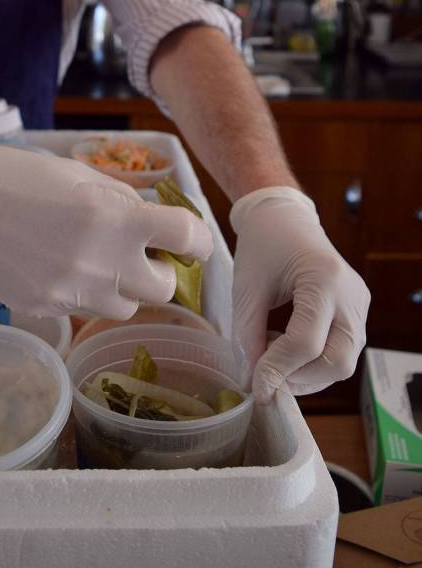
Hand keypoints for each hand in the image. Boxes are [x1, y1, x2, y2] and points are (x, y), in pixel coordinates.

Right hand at [0, 134, 212, 318]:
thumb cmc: (21, 176)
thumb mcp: (82, 176)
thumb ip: (125, 204)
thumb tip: (157, 226)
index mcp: (112, 218)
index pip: (186, 238)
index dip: (199, 240)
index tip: (191, 241)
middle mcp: (98, 261)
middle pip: (165, 288)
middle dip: (160, 270)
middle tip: (142, 252)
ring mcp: (70, 292)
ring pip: (126, 307)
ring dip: (124, 288)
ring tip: (97, 261)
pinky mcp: (44, 309)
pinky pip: (84, 311)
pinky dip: (85, 294)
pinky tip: (60, 267)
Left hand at [230, 186, 369, 403]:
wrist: (284, 219)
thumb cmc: (263, 246)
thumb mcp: (247, 289)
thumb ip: (247, 337)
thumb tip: (251, 383)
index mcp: (324, 279)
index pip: (306, 343)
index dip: (278, 371)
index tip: (255, 388)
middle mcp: (351, 295)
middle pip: (337, 362)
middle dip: (300, 379)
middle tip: (265, 376)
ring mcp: (360, 304)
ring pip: (344, 362)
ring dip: (307, 374)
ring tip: (273, 354)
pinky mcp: (358, 311)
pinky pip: (343, 350)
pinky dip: (315, 361)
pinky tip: (288, 346)